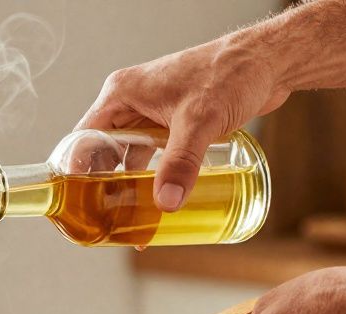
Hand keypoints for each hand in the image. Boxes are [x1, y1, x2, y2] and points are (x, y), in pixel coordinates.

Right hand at [77, 36, 288, 210]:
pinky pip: (154, 155)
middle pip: (104, 151)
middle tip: (106, 218)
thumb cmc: (230, 73)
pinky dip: (154, 176)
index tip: (77, 201)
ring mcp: (152, 113)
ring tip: (131, 217)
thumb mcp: (199, 121)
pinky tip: (158, 198)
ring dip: (130, 184)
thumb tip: (166, 203)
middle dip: (104, 185)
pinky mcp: (174, 122)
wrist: (268, 62)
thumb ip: (180, 163)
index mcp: (122, 93)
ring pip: (129, 155)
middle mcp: (131, 102)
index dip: (77, 170)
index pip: (84, 136)